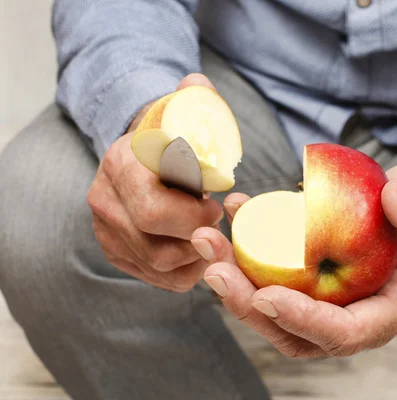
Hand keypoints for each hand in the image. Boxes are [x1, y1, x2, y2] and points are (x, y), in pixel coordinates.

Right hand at [88, 74, 225, 291]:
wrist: (139, 151)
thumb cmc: (171, 134)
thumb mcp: (183, 112)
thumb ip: (194, 98)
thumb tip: (197, 85)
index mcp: (123, 164)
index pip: (156, 212)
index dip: (195, 217)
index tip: (217, 205)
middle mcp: (105, 200)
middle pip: (157, 248)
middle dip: (196, 240)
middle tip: (215, 223)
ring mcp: (105, 229)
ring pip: (157, 267)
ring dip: (194, 257)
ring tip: (208, 233)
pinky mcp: (113, 250)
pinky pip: (154, 277)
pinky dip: (183, 272)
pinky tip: (196, 251)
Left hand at [196, 162, 396, 356]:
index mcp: (394, 308)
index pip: (345, 333)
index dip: (303, 321)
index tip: (264, 296)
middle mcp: (358, 314)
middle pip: (297, 332)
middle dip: (250, 306)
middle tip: (216, 269)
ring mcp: (332, 301)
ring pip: (275, 311)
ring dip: (237, 282)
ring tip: (209, 243)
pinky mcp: (313, 280)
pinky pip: (275, 277)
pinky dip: (248, 253)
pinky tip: (236, 213)